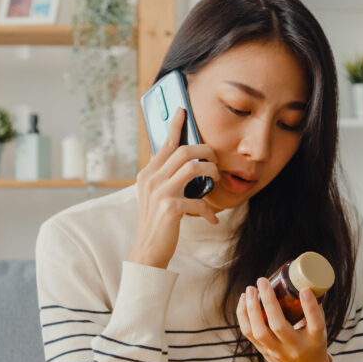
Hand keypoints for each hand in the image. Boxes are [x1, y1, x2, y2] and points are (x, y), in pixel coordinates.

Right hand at [129, 108, 220, 269]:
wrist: (147, 251)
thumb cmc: (157, 223)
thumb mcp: (155, 196)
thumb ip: (164, 177)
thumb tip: (180, 160)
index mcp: (147, 174)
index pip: (164, 144)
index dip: (175, 126)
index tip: (183, 110)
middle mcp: (151, 179)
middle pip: (184, 151)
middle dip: (206, 152)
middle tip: (214, 161)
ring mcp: (160, 192)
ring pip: (192, 167)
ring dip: (210, 171)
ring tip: (215, 180)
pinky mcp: (170, 208)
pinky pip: (198, 200)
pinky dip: (208, 210)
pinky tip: (211, 218)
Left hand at [236, 278, 331, 361]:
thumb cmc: (312, 345)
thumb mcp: (319, 330)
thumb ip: (313, 309)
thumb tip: (305, 281)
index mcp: (314, 341)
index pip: (315, 324)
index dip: (310, 307)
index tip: (304, 289)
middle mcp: (294, 347)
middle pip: (279, 326)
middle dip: (269, 302)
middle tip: (262, 281)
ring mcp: (276, 351)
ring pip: (258, 331)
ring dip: (251, 308)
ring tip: (250, 289)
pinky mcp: (263, 350)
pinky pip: (248, 333)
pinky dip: (243, 315)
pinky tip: (243, 300)